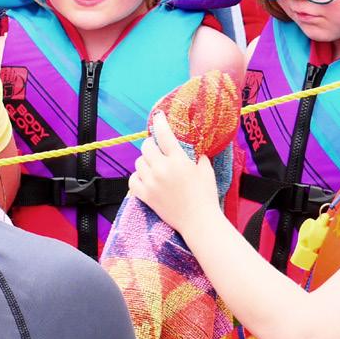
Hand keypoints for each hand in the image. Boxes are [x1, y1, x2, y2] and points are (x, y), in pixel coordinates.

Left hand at [128, 110, 218, 233]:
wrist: (199, 222)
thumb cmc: (206, 196)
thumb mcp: (206, 172)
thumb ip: (200, 158)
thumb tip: (197, 151)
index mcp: (178, 160)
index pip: (164, 135)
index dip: (159, 122)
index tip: (158, 116)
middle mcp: (162, 169)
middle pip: (146, 147)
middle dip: (151, 145)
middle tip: (157, 149)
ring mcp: (152, 182)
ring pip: (139, 162)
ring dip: (145, 162)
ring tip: (153, 166)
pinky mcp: (146, 195)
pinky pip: (133, 179)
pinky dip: (137, 177)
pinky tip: (145, 178)